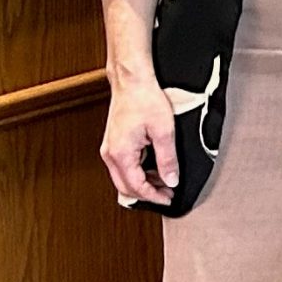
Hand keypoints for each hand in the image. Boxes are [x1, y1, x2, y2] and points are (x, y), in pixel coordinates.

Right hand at [100, 78, 178, 205]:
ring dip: (143, 184)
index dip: (153, 197)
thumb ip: (167, 159)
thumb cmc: (145, 100)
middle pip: (125, 187)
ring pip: (123, 178)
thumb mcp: (164, 132)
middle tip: (168, 194)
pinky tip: (154, 170)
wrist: (132, 82)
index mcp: (120, 154)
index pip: (136, 187)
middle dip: (147, 194)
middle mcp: (110, 154)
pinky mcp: (113, 144)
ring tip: (165, 182)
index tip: (169, 199)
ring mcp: (110, 149)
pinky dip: (138, 173)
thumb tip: (171, 180)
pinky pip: (123, 167)